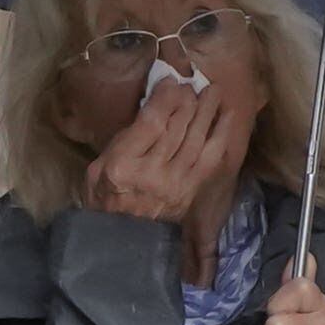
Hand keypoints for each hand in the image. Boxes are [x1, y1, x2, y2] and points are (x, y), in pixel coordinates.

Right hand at [80, 69, 255, 227]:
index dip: (166, 97)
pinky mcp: (193, 191)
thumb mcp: (97, 167)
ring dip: (207, 110)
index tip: (170, 81)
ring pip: (197, 137)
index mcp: (124, 166)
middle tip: (191, 84)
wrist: (122, 243)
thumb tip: (150, 111)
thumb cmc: (104, 200)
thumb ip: (122, 140)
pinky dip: (221, 133)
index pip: (153, 122)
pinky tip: (227, 115)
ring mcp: (177, 184)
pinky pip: (211, 156)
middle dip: (188, 99)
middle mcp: (154, 173)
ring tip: (212, 91)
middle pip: (178, 126)